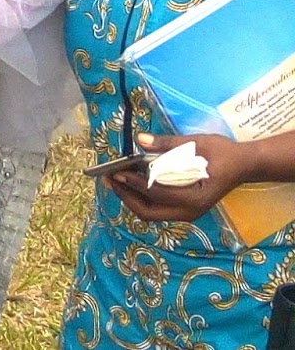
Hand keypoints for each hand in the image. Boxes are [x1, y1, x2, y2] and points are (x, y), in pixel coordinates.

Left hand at [105, 132, 256, 223]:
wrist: (244, 165)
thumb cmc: (223, 153)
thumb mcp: (197, 144)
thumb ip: (167, 144)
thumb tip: (139, 139)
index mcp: (195, 198)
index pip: (157, 193)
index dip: (134, 183)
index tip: (116, 171)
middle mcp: (190, 211)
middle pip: (149, 212)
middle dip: (126, 196)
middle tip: (108, 179)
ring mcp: (188, 212)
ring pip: (151, 213)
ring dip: (131, 198)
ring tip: (114, 180)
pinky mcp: (185, 208)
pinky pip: (157, 208)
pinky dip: (141, 198)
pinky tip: (130, 183)